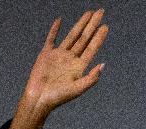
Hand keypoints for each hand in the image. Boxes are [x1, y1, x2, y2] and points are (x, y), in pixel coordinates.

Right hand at [7, 9, 108, 128]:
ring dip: (80, 24)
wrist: (39, 99)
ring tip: (88, 13)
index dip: (99, 37)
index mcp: (79, 67)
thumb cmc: (59, 97)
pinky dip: (55, 30)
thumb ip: (91, 78)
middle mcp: (71, 59)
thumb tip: (103, 65)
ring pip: (72, 36)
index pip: (92, 48)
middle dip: (92, 25)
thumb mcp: (78, 89)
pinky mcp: (46, 54)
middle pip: (84, 38)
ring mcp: (59, 55)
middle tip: (101, 12)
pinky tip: (60, 20)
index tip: (106, 26)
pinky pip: (51, 39)